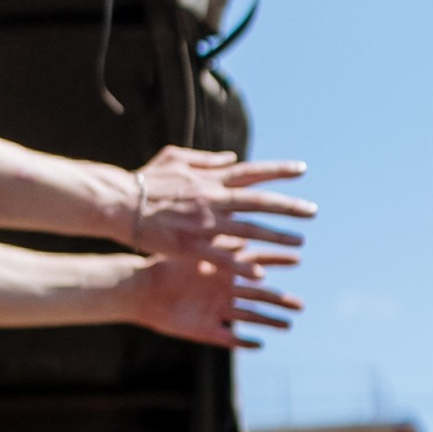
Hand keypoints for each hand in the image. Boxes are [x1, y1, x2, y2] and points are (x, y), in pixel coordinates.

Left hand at [123, 243, 304, 350]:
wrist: (141, 288)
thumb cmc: (164, 264)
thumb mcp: (192, 246)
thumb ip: (212, 234)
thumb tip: (232, 210)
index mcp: (224, 270)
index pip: (256, 264)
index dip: (276, 261)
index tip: (297, 254)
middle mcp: (225, 292)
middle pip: (258, 295)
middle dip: (280, 299)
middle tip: (302, 303)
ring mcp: (217, 311)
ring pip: (248, 318)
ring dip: (268, 322)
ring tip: (289, 325)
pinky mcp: (205, 330)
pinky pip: (227, 339)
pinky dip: (241, 343)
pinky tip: (258, 345)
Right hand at [131, 145, 315, 260]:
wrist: (119, 203)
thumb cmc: (145, 180)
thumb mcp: (176, 158)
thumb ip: (208, 161)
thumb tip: (232, 157)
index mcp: (210, 179)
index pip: (252, 171)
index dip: (278, 170)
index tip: (302, 169)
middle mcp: (213, 199)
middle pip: (260, 202)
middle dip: (289, 207)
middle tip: (312, 212)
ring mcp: (205, 224)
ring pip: (250, 231)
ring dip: (276, 237)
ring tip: (299, 244)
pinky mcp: (193, 247)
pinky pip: (224, 258)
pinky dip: (243, 265)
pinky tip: (261, 274)